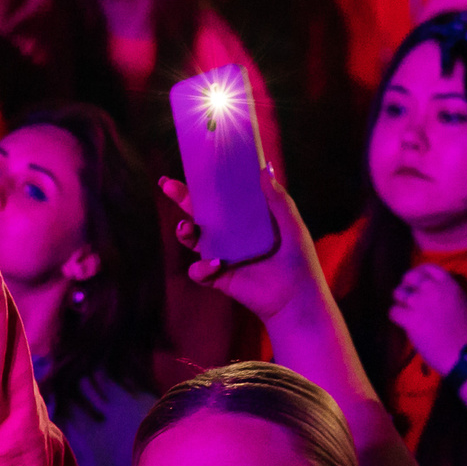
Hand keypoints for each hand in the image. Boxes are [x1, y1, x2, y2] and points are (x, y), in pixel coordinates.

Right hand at [162, 168, 332, 328]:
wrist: (296, 299)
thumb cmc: (298, 261)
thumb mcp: (292, 226)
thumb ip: (278, 200)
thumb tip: (264, 168)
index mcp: (246, 218)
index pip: (222, 196)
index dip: (205, 182)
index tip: (191, 166)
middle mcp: (230, 234)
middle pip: (199, 213)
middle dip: (181, 198)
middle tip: (168, 186)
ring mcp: (222, 255)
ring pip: (192, 239)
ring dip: (184, 231)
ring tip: (186, 229)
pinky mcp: (218, 277)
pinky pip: (199, 271)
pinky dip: (203, 267)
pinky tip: (217, 264)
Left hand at [389, 264, 466, 373]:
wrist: (463, 354)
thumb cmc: (465, 332)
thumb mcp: (460, 302)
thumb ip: (445, 291)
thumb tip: (427, 288)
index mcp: (448, 284)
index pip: (427, 267)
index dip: (418, 274)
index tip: (415, 283)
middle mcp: (433, 288)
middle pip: (409, 277)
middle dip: (406, 286)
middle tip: (408, 299)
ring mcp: (420, 302)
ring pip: (398, 293)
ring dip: (400, 303)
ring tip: (407, 313)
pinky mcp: (410, 318)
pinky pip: (393, 311)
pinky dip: (396, 318)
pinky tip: (404, 324)